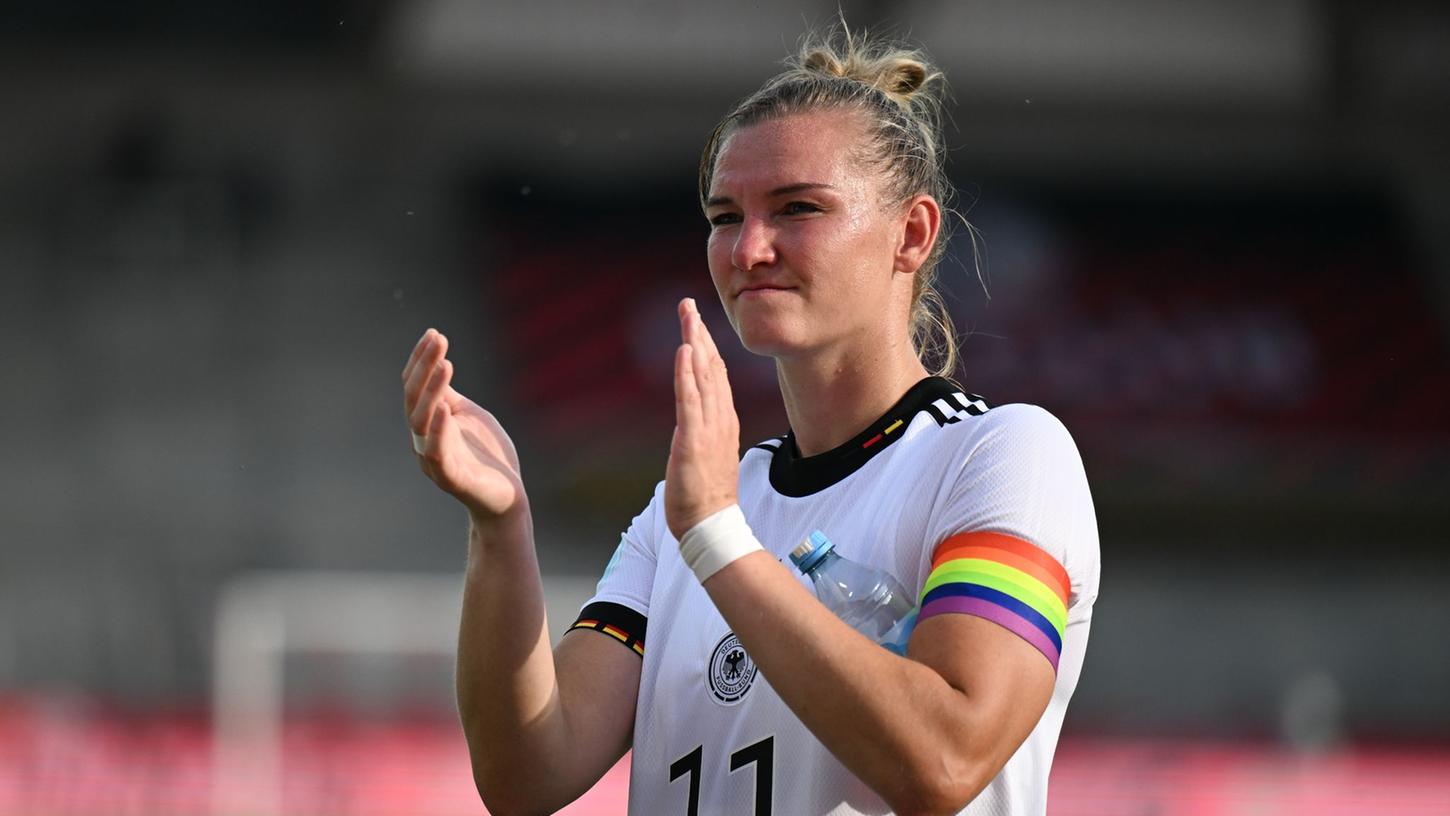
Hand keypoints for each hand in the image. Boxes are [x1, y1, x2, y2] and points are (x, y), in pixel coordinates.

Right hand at [402, 329, 526, 525]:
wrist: (508, 498)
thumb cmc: (487, 456)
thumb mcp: (468, 416)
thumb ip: (449, 396)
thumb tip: (436, 366)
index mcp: (427, 424)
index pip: (415, 387)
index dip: (421, 360)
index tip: (434, 333)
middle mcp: (422, 440)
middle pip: (414, 399)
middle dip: (425, 367)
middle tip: (438, 340)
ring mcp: (434, 460)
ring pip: (421, 422)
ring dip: (432, 391)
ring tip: (445, 365)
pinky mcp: (451, 478)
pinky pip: (436, 453)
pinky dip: (437, 430)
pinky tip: (445, 408)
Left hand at [664, 299, 740, 539]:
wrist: (711, 526)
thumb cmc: (706, 497)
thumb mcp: (707, 456)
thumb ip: (704, 434)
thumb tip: (694, 425)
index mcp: (723, 422)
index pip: (716, 376)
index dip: (706, 347)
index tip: (696, 323)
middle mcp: (720, 419)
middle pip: (711, 368)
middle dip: (699, 334)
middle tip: (688, 306)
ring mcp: (709, 429)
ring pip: (703, 377)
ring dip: (694, 343)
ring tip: (687, 316)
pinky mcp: (694, 441)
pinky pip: (690, 401)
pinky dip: (686, 374)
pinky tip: (683, 351)